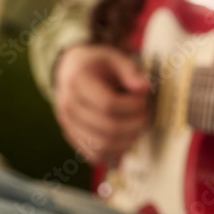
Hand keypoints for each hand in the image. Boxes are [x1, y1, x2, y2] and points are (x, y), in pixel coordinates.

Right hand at [54, 45, 150, 163]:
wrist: (71, 71)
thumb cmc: (97, 64)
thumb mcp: (114, 57)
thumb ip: (131, 70)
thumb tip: (145, 88)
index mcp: (77, 82)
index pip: (109, 104)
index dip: (133, 106)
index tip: (144, 99)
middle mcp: (67, 106)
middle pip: (108, 128)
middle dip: (136, 124)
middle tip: (146, 114)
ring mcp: (67, 125)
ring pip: (103, 146)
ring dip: (129, 140)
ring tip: (138, 126)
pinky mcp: (72, 138)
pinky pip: (96, 155)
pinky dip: (116, 152)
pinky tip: (127, 137)